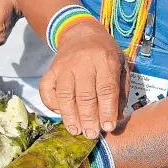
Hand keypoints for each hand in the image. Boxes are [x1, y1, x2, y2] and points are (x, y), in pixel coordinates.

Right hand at [39, 21, 129, 138]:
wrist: (80, 33)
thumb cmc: (104, 53)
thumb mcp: (121, 65)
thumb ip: (121, 90)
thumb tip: (116, 118)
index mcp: (105, 60)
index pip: (106, 89)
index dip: (107, 111)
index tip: (108, 127)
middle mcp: (83, 62)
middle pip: (84, 95)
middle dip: (88, 118)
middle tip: (91, 134)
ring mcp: (63, 66)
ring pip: (64, 95)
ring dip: (70, 116)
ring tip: (76, 130)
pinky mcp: (50, 70)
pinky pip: (46, 90)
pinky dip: (51, 104)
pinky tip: (61, 114)